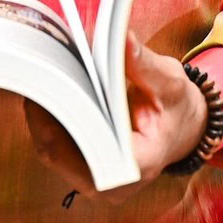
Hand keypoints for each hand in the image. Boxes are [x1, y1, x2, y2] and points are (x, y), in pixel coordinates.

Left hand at [27, 37, 205, 202]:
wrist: (182, 129)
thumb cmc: (177, 109)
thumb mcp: (170, 82)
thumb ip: (144, 64)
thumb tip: (122, 38)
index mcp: (138, 165)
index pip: (88, 148)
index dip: (65, 118)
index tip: (55, 82)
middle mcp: (112, 183)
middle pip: (59, 150)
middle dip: (47, 108)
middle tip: (41, 69)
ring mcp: (94, 179)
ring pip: (50, 148)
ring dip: (43, 111)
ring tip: (41, 73)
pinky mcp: (81, 167)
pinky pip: (53, 145)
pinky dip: (48, 117)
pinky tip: (49, 87)